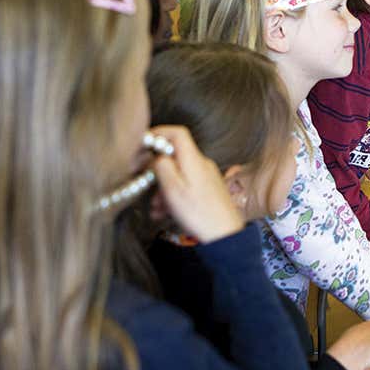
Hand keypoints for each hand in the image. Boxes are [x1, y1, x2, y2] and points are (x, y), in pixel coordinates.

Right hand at [148, 125, 243, 243]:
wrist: (225, 236)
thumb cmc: (200, 215)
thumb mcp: (172, 189)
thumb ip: (161, 166)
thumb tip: (156, 155)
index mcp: (194, 160)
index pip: (177, 133)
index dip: (159, 133)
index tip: (145, 143)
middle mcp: (202, 165)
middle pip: (175, 157)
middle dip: (158, 172)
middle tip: (148, 188)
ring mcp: (207, 178)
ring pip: (179, 175)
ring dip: (164, 189)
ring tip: (157, 208)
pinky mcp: (209, 190)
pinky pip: (186, 186)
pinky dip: (174, 196)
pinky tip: (167, 212)